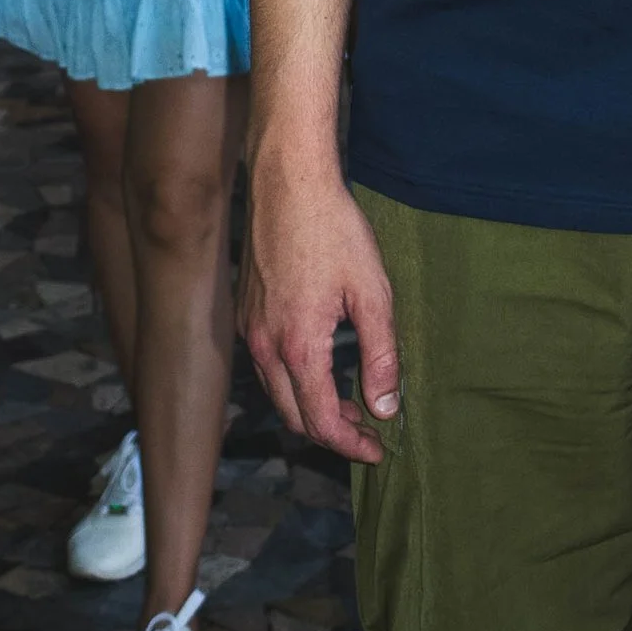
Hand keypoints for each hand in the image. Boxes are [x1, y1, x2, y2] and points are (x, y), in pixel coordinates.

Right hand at [239, 152, 400, 463]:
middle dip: (332, 433)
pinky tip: (320, 366)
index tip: (377, 449)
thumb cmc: (333, 230)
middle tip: (368, 431)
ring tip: (349, 403)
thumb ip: (381, 354)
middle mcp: (265, 346)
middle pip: (294, 416)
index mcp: (298, 346)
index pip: (322, 421)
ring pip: (277, 393)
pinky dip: (292, 381)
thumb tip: (386, 407)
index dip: (352, 444)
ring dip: (310, 408)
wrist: (287, 182)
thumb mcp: (372, 291)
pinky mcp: (245, 312)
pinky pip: (266, 364)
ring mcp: (250, 329)